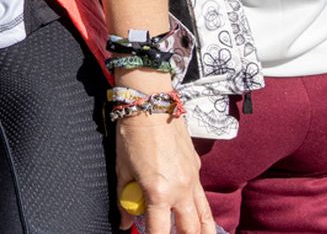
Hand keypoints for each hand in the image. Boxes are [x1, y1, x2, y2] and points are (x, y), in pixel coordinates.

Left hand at [115, 114, 213, 232]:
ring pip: (205, 217)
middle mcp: (180, 190)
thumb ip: (124, 198)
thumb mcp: (122, 169)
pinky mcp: (197, 169)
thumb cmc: (132, 134)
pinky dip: (199, 209)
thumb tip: (124, 221)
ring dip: (201, 231)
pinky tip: (192, 212)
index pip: (159, 230)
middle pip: (190, 229)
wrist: (150, 104)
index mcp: (158, 192)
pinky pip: (202, 197)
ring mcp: (193, 180)